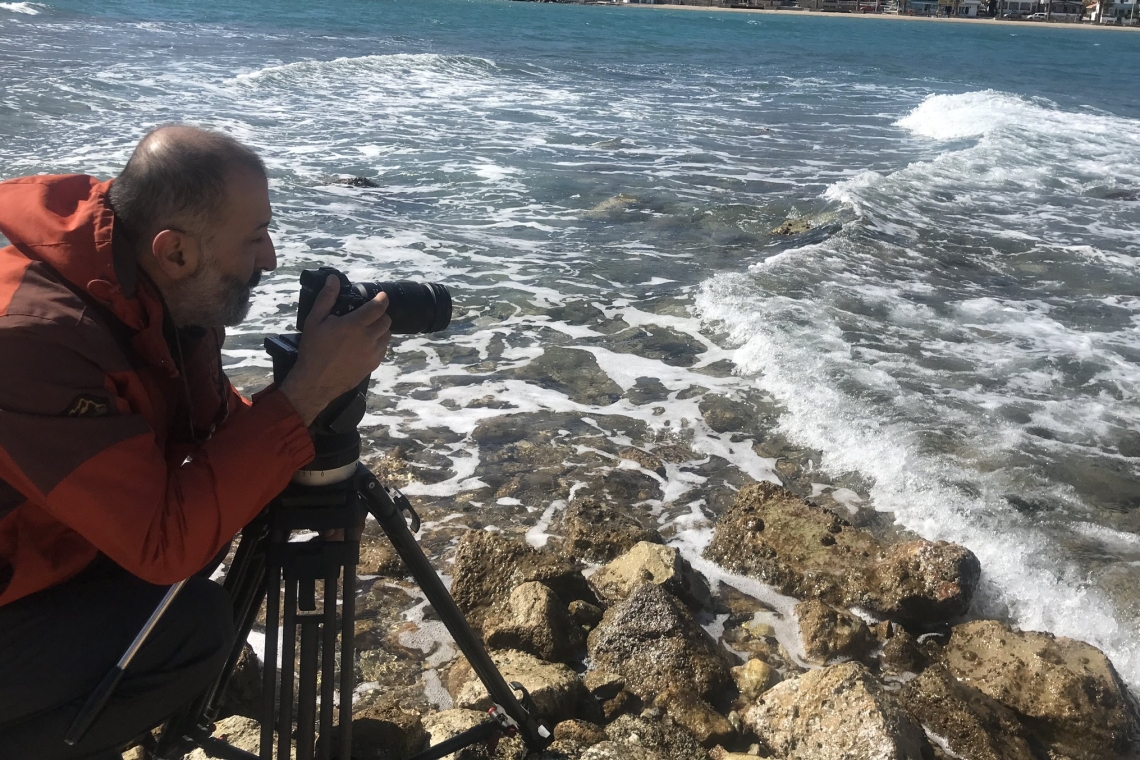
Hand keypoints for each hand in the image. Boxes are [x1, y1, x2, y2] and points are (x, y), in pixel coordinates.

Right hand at [280, 275, 391, 425]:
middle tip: (368, 316)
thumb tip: (333, 279)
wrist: (316, 381)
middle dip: (380, 315)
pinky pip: (383, 350)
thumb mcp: (314, 321)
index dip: (382, 299)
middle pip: (386, 321)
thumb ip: (326, 298)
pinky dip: (378, 344)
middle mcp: (368, 338)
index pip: (378, 307)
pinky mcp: (373, 365)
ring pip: (387, 336)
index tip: (381, 296)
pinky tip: (365, 345)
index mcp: (355, 325)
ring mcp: (373, 353)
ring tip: (366, 331)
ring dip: (380, 330)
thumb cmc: (314, 349)